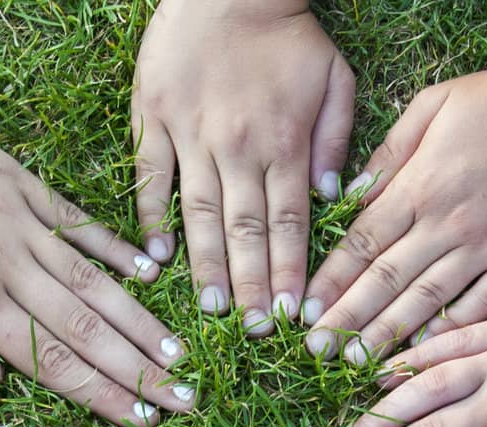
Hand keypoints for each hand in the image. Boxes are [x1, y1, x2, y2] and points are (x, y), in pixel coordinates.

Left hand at [0, 105, 192, 426]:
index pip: (51, 360)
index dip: (102, 394)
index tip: (142, 420)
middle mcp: (6, 262)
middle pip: (86, 328)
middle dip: (139, 370)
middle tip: (181, 402)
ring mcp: (18, 219)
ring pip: (91, 280)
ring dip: (138, 321)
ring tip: (177, 354)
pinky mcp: (18, 183)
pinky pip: (76, 222)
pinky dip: (113, 248)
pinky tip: (147, 272)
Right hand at [133, 0, 354, 334]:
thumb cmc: (288, 34)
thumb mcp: (335, 79)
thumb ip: (336, 142)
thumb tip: (332, 200)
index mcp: (285, 142)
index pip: (289, 223)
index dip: (289, 273)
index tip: (290, 316)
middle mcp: (237, 147)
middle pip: (245, 231)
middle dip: (251, 286)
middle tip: (252, 332)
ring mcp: (190, 135)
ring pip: (198, 214)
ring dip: (205, 267)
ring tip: (211, 311)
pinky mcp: (153, 119)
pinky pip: (151, 178)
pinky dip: (151, 219)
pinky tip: (156, 260)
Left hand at [304, 60, 486, 362]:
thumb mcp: (433, 105)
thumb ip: (388, 154)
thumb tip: (347, 197)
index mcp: (420, 186)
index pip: (361, 244)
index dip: (329, 282)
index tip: (302, 313)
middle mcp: (449, 223)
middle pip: (386, 280)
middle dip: (346, 319)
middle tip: (315, 353)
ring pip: (428, 300)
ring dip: (389, 334)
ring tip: (356, 364)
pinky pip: (483, 303)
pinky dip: (452, 328)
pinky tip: (424, 353)